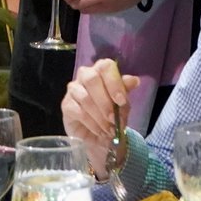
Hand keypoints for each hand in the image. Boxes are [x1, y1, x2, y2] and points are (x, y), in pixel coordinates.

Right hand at [61, 59, 139, 176]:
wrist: (97, 134)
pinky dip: (92, 124)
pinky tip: (100, 132)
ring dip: (100, 117)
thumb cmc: (110, 113)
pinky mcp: (66, 105)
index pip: (106, 67)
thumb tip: (135, 80)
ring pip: (85, 98)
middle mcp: (85, 75)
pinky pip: (78, 112)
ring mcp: (73, 89)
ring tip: (109, 130)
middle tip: (114, 119)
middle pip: (92, 79)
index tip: (121, 101)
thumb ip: (125, 91)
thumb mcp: (122, 104)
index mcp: (101, 71)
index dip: (114, 82)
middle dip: (105, 102)